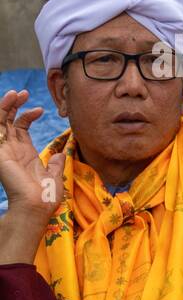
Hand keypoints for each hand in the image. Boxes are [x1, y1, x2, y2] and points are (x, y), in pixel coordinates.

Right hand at [0, 89, 64, 264]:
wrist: (36, 205)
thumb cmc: (46, 196)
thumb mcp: (54, 176)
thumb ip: (56, 164)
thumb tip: (61, 155)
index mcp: (24, 154)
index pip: (20, 128)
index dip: (27, 115)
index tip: (41, 109)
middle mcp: (11, 149)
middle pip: (7, 121)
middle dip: (14, 105)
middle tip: (25, 93)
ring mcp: (3, 150)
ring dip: (6, 105)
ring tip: (17, 93)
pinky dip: (1, 113)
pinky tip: (10, 101)